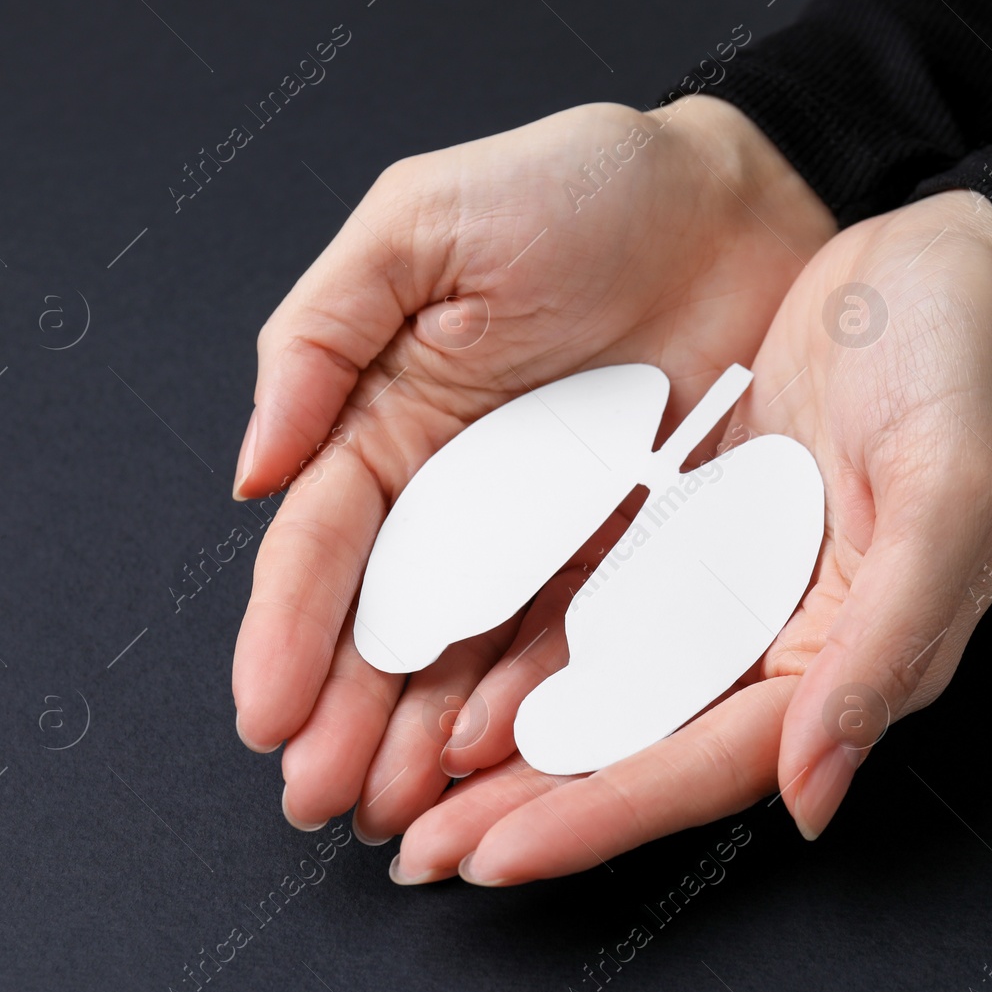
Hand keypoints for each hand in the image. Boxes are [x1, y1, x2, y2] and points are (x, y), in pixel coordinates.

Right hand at [230, 97, 835, 840]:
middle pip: (392, 623)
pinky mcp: (638, 548)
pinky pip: (587, 638)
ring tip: (398, 808)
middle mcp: (465, 493)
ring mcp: (551, 530)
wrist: (739, 196)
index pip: (325, 547)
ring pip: (478, 654)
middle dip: (348, 714)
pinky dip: (543, 702)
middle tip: (322, 798)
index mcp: (393, 420)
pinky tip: (506, 759)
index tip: (264, 715)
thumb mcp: (422, 226)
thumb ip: (321, 336)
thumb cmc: (578, 184)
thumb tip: (252, 472)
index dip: (288, 632)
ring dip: (430, 735)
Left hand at [390, 189, 991, 883]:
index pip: (706, 763)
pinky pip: (601, 596)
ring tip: (412, 784)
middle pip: (641, 746)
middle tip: (419, 854)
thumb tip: (811, 798)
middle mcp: (779, 637)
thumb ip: (885, 648)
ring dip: (514, 740)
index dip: (601, 814)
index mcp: (845, 652)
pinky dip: (532, 638)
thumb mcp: (949, 494)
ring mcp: (732, 581)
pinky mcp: (696, 524)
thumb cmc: (975, 365)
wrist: (952, 257)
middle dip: (528, 806)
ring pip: (607, 685)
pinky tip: (454, 663)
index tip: (494, 856)